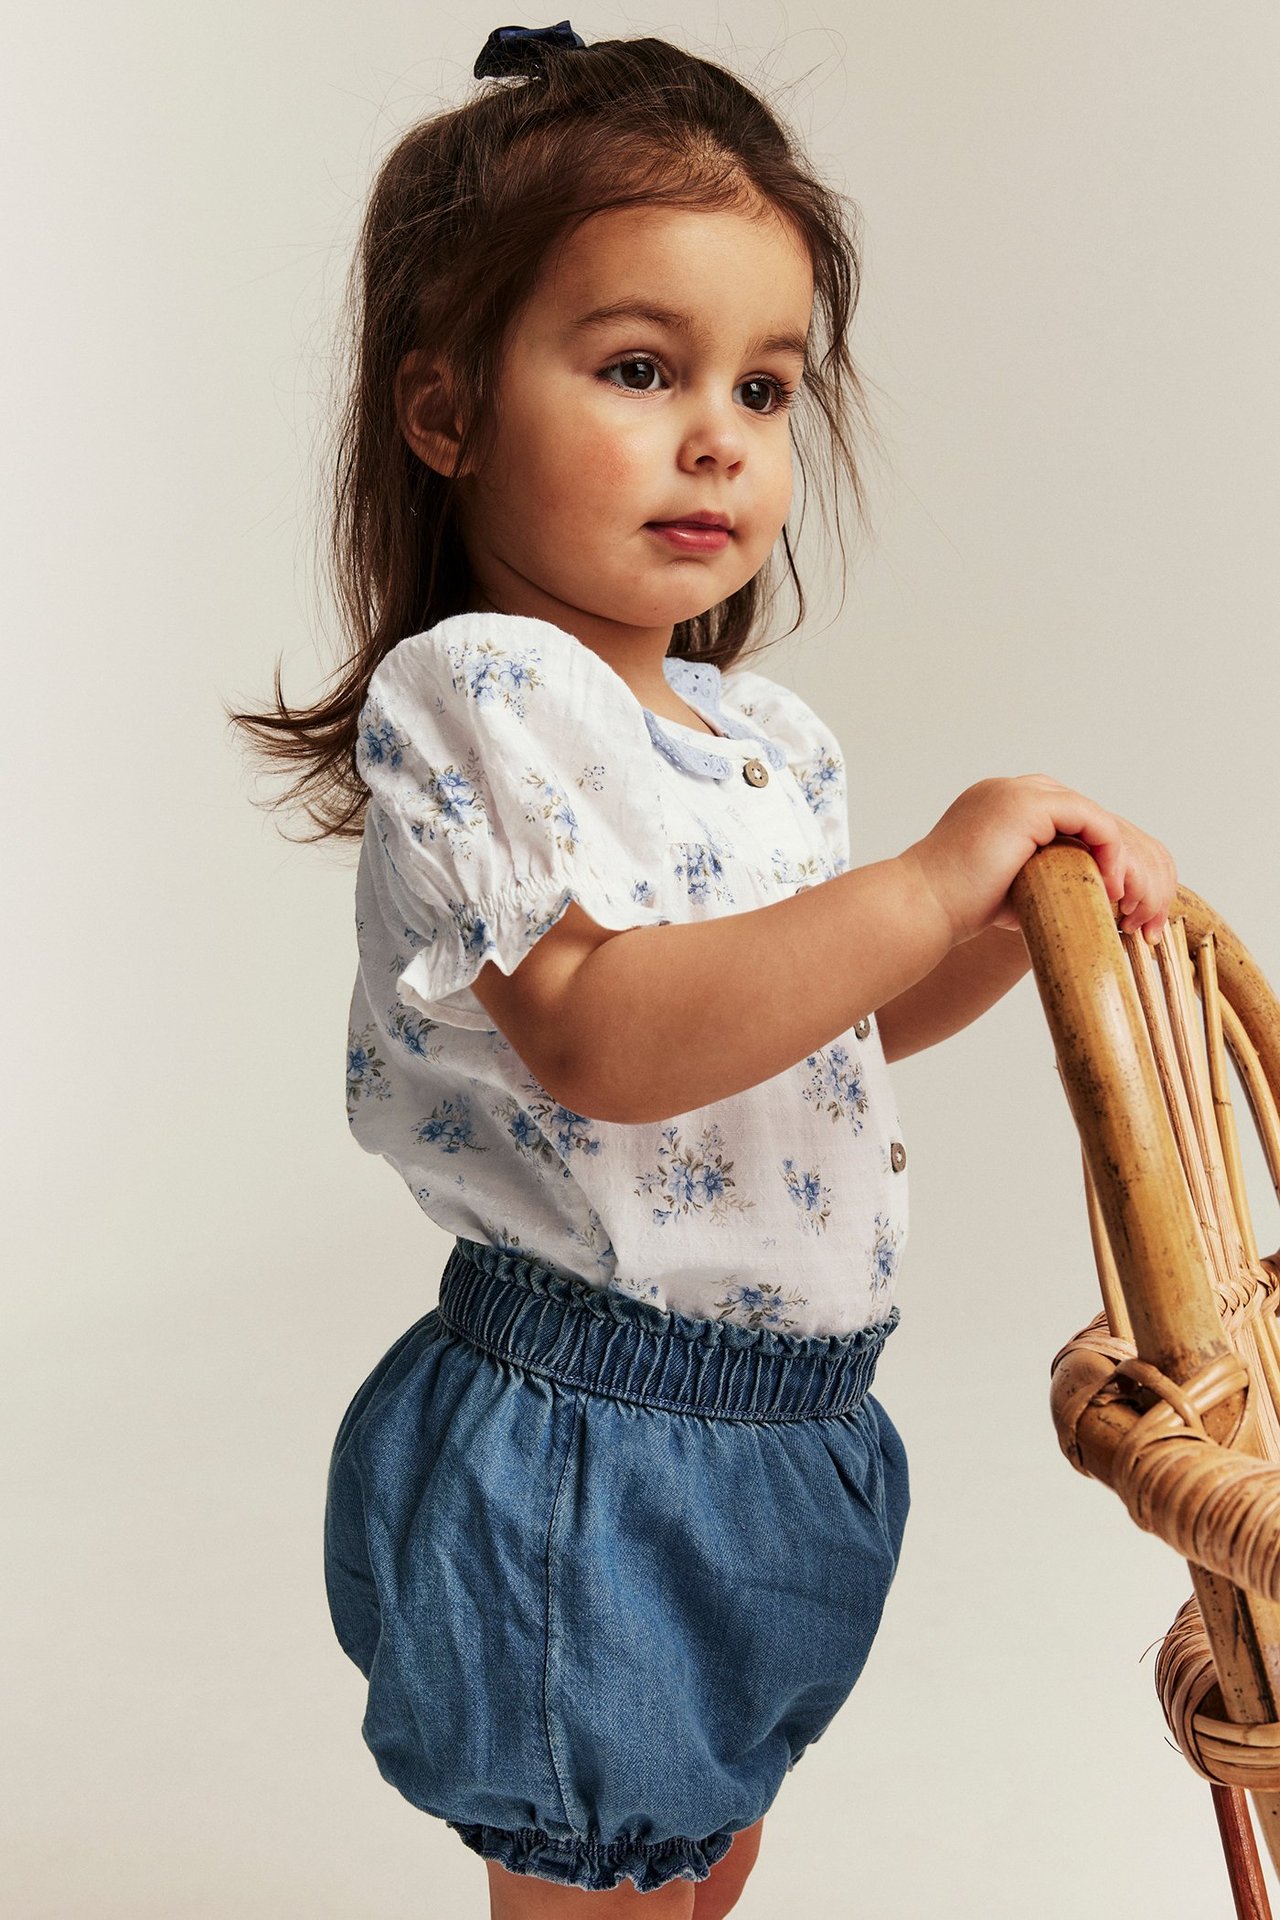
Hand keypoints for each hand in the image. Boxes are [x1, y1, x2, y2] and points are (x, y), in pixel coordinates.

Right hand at [908, 776, 1178, 945]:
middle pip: (1095, 819)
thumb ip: (1047, 878)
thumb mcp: (1014, 887)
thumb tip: (1090, 898)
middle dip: (1128, 865)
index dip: (1110, 863)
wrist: (923, 906)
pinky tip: (1111, 890)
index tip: (1127, 909)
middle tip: (1143, 913)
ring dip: (1124, 865)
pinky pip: (1094, 823)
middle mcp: (1016, 790)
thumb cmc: (958, 908)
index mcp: (1009, 807)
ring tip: (1131, 907)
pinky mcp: (1029, 804)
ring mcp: (1021, 792)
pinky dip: (1111, 856)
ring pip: (1100, 821)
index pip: (1077, 824)